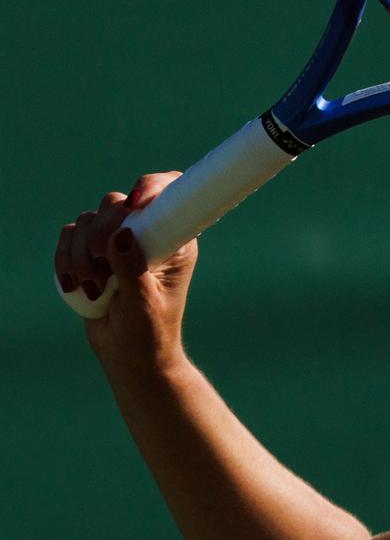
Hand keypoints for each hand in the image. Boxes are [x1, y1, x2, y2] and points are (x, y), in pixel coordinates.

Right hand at [54, 173, 196, 371]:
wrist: (128, 352)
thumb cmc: (148, 330)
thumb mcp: (144, 303)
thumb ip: (133, 269)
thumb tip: (122, 235)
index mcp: (174, 240)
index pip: (170, 194)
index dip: (151, 187)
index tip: (136, 202)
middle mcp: (146, 233)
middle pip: (116, 203)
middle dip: (100, 234)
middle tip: (102, 271)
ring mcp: (116, 239)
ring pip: (87, 221)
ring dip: (81, 255)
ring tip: (94, 288)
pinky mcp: (90, 250)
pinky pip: (68, 236)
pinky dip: (64, 258)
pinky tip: (74, 285)